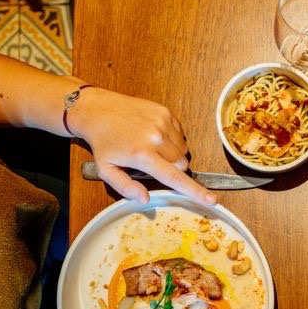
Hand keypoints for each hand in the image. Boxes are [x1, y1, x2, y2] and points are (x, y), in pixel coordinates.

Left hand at [69, 88, 216, 204]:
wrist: (97, 109)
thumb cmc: (103, 142)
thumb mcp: (106, 170)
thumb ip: (125, 187)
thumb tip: (145, 199)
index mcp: (142, 155)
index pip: (175, 177)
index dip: (194, 191)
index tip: (211, 199)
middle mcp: (156, 138)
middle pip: (182, 164)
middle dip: (174, 169)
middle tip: (156, 165)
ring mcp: (162, 123)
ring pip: (183, 150)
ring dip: (174, 154)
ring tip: (154, 149)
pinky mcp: (165, 113)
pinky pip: (180, 134)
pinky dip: (173, 140)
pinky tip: (155, 137)